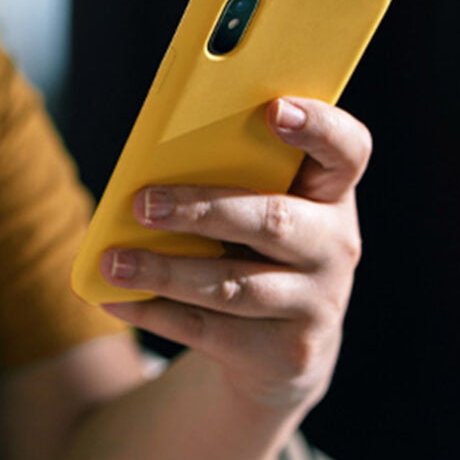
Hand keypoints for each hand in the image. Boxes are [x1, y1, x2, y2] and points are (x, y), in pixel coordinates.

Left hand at [98, 97, 372, 410]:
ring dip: (164, 271)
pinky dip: (155, 311)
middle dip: (202, 210)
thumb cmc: (251, 247)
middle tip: (142, 203)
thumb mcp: (252, 207)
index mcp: (330, 192)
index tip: (275, 108)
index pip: (346, 150)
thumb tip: (145, 175)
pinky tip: (114, 297)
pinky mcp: (288, 352)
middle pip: (274, 221)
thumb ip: (225, 180)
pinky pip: (210, 329)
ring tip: (112, 262)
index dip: (318, 126)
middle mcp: (336, 245)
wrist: (279, 347)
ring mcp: (318, 302)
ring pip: (234, 285)